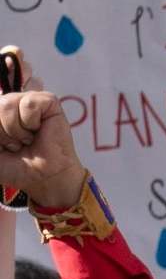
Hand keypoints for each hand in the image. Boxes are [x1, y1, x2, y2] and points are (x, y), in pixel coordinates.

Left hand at [0, 89, 83, 210]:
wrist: (43, 178)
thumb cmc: (16, 166)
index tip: (3, 146)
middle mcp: (8, 102)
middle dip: (2, 132)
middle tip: (16, 144)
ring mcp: (27, 100)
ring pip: (7, 103)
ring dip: (16, 129)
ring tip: (27, 139)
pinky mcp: (47, 101)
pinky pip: (29, 103)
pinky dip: (30, 121)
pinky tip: (37, 130)